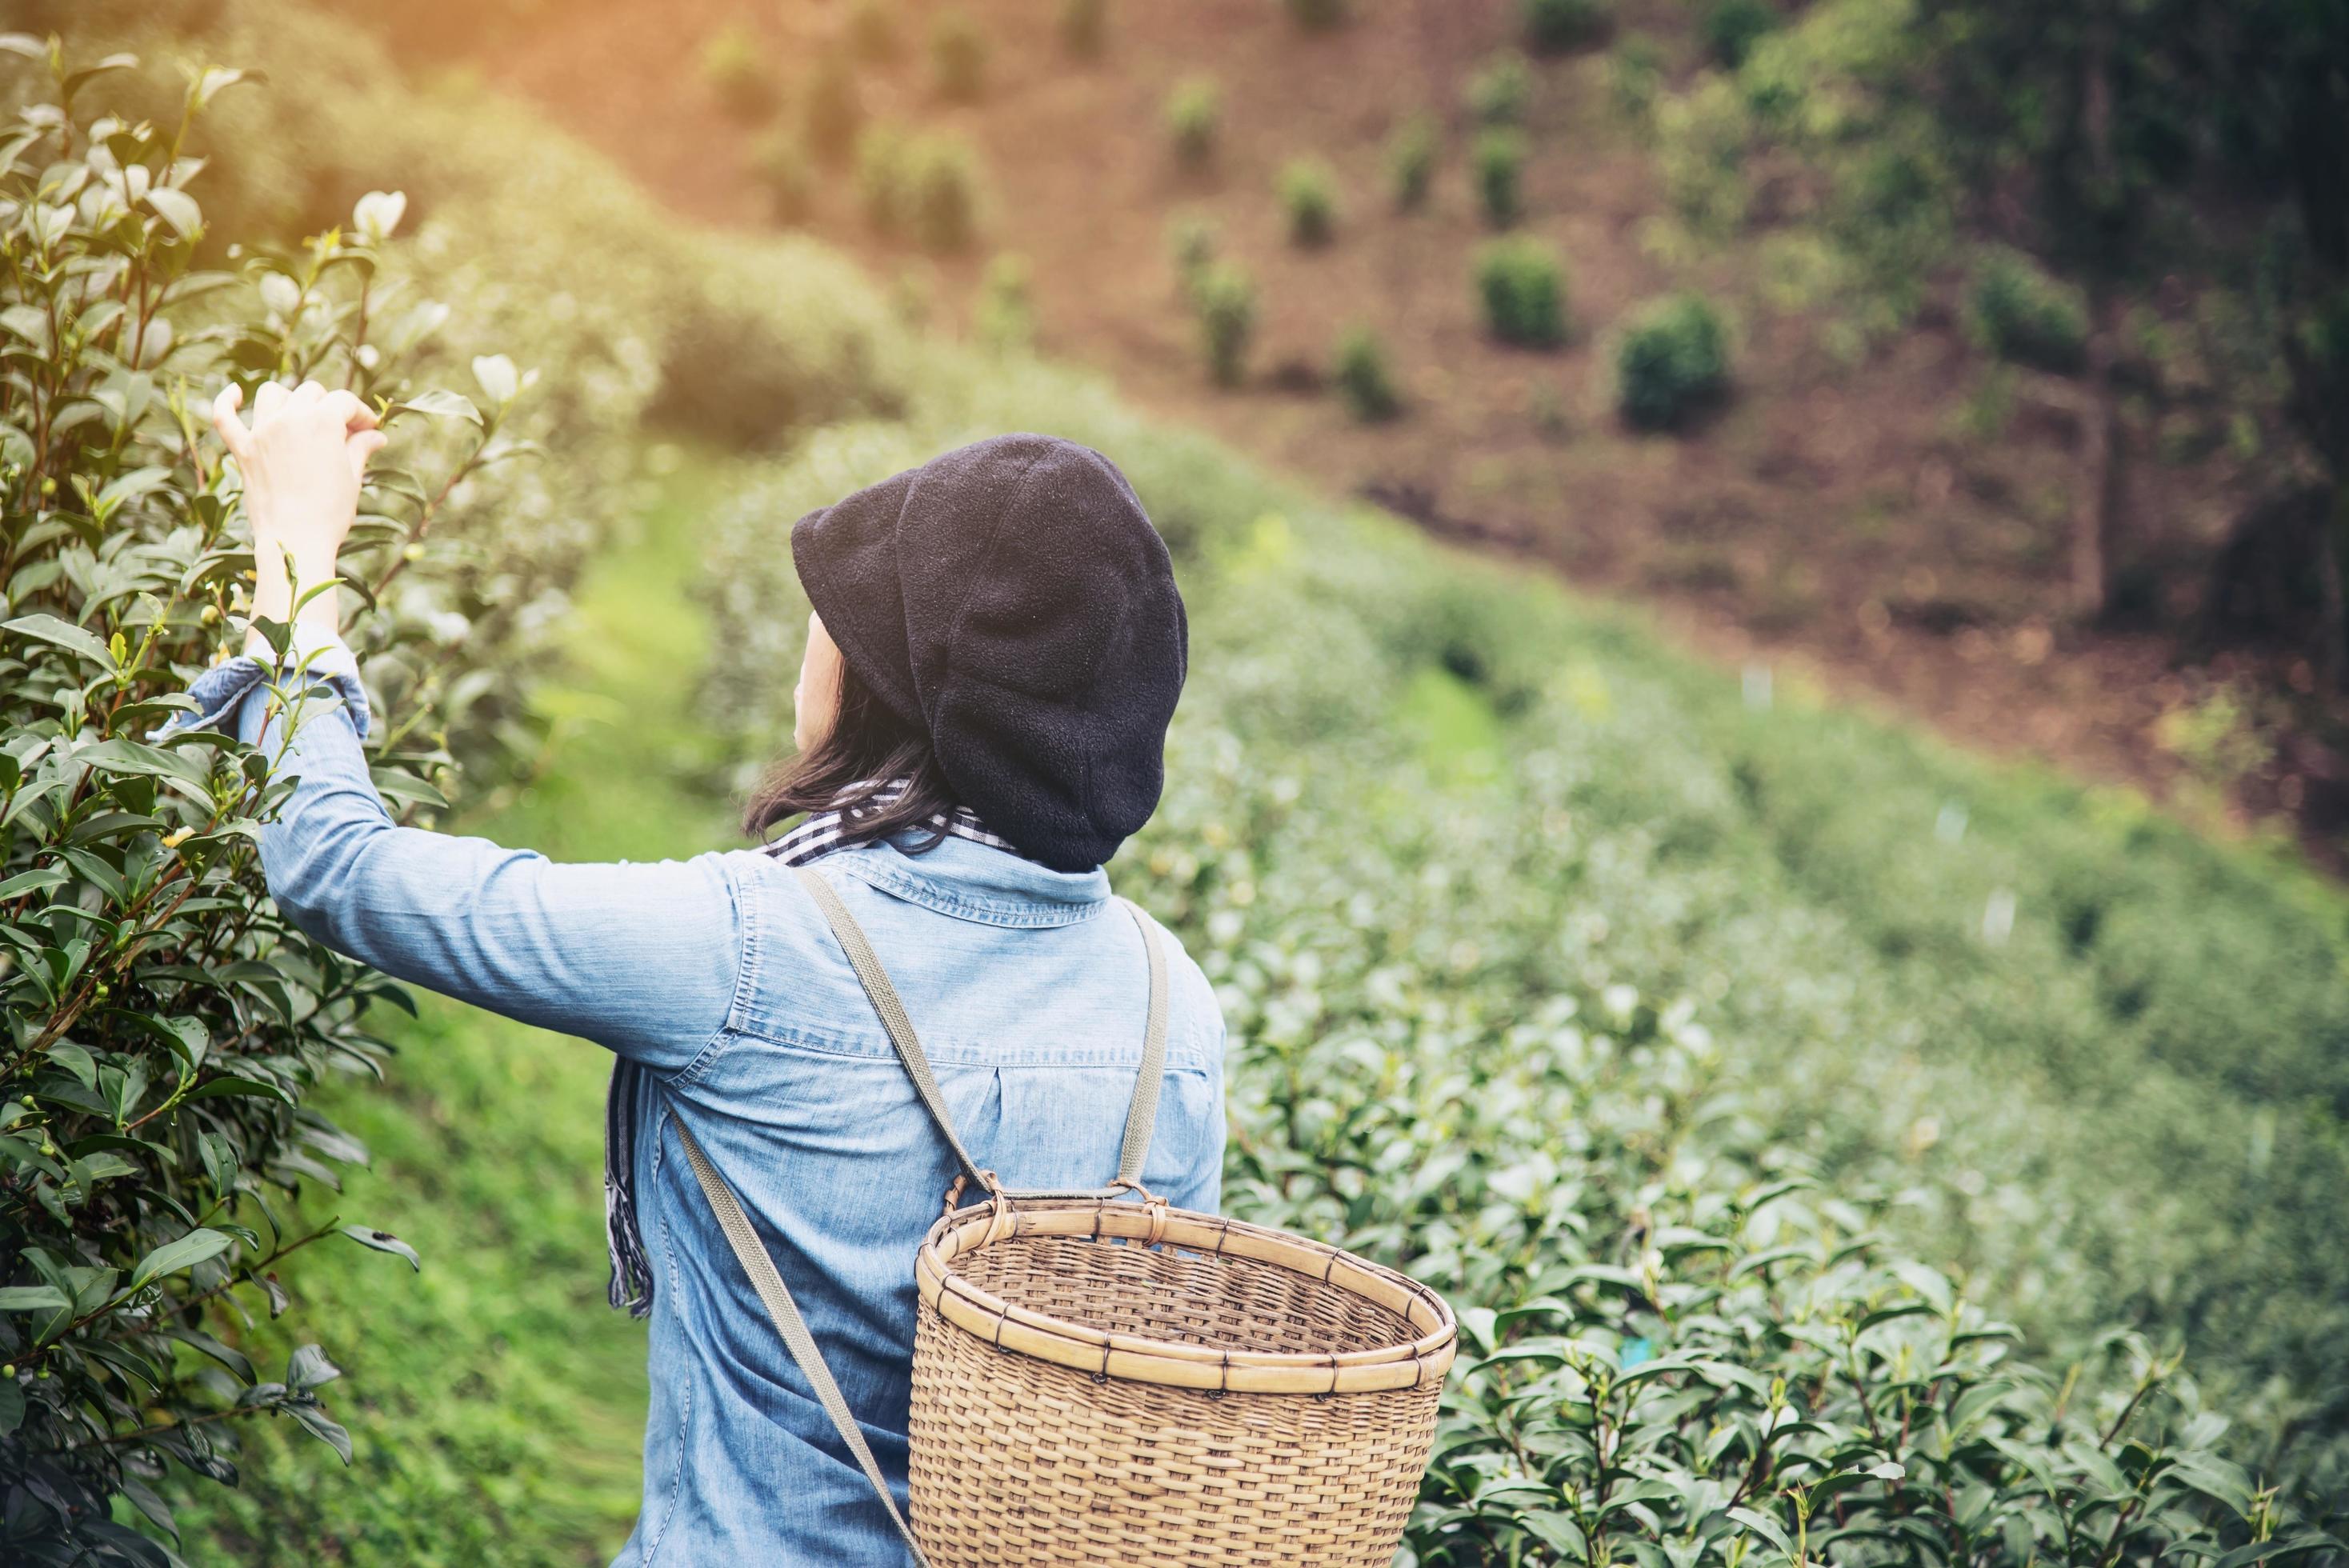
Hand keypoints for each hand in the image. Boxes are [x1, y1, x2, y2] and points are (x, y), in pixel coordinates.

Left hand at [212, 379, 386, 652]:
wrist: (296, 542)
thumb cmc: (330, 512)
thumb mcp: (353, 477)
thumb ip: (361, 448)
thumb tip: (376, 436)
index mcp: (322, 421)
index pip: (344, 401)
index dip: (361, 413)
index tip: (370, 430)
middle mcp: (289, 418)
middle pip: (310, 393)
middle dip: (330, 406)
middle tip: (343, 431)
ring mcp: (261, 432)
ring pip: (272, 394)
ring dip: (290, 398)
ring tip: (301, 415)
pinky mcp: (243, 449)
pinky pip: (224, 416)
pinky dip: (227, 400)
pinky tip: (235, 392)